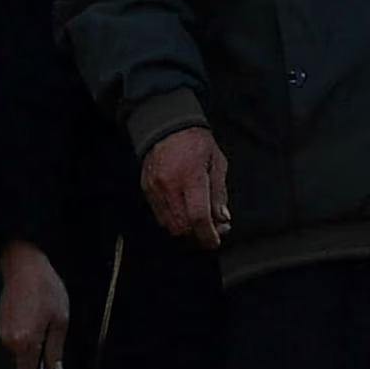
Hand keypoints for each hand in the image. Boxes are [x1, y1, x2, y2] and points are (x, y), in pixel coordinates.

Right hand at [0, 240, 74, 368]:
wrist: (24, 266)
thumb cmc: (47, 291)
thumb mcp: (60, 321)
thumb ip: (55, 350)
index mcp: (24, 343)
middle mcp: (8, 342)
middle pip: (21, 363)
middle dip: (36, 365)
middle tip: (54, 357)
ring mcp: (1, 332)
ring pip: (18, 351)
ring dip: (31, 350)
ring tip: (48, 332)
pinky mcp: (0, 323)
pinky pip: (14, 339)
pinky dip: (25, 339)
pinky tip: (36, 324)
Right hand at [140, 124, 231, 245]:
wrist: (167, 126)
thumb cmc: (197, 143)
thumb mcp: (217, 163)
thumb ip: (219, 192)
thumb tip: (222, 218)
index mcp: (191, 177)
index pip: (198, 216)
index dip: (207, 234)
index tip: (215, 241)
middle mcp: (170, 187)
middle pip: (182, 226)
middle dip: (198, 234)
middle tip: (213, 230)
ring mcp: (155, 190)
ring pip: (169, 225)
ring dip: (186, 230)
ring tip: (200, 222)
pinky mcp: (147, 191)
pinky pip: (159, 216)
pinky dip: (173, 221)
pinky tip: (185, 213)